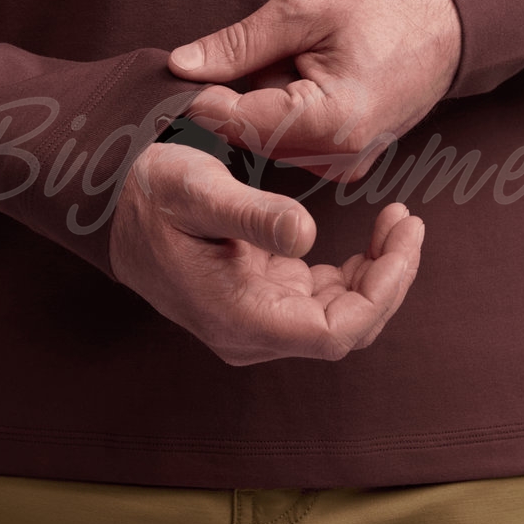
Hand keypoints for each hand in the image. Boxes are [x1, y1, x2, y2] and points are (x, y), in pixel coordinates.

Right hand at [108, 142, 424, 365]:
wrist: (113, 205)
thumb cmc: (152, 193)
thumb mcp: (198, 190)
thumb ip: (252, 215)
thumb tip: (307, 235)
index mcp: (240, 317)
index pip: (337, 333)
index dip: (384, 291)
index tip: (405, 236)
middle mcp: (251, 333)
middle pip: (348, 328)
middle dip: (389, 278)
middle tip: (409, 220)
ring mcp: (257, 322)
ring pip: (340, 317)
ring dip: (376, 275)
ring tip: (397, 222)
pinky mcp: (261, 303)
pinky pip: (323, 302)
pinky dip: (353, 274)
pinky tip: (367, 239)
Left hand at [168, 0, 461, 180]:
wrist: (455, 20)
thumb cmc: (390, 3)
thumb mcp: (305, 5)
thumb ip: (240, 44)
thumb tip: (182, 67)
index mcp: (330, 121)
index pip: (235, 122)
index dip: (198, 96)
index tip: (175, 74)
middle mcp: (338, 157)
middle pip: (248, 135)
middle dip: (231, 95)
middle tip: (238, 50)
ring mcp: (345, 164)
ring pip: (266, 139)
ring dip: (259, 100)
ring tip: (288, 56)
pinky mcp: (346, 160)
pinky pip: (291, 140)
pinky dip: (282, 108)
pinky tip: (302, 73)